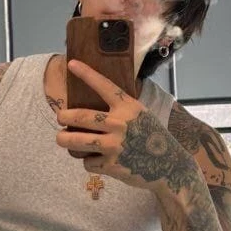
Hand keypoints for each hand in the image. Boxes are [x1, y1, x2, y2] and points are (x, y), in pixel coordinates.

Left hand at [56, 60, 195, 192]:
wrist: (169, 166)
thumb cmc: (153, 138)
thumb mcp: (142, 116)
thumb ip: (121, 110)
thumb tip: (94, 108)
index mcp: (128, 107)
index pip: (104, 86)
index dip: (87, 74)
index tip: (72, 64)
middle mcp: (120, 124)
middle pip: (81, 117)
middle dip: (64, 116)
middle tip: (60, 117)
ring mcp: (115, 145)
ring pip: (76, 141)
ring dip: (64, 140)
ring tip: (61, 139)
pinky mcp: (111, 165)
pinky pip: (88, 162)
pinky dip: (89, 162)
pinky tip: (98, 161)